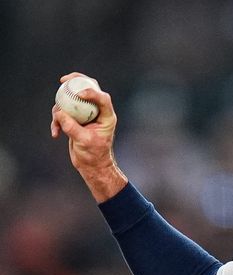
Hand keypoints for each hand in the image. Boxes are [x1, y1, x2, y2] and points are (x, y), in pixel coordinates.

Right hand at [51, 72, 127, 201]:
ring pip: (72, 102)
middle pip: (89, 89)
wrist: (91, 166)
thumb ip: (72, 126)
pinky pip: (63, 113)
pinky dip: (57, 122)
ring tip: (57, 126)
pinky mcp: (76, 120)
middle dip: (76, 81)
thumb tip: (59, 112)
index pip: (103, 98)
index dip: (91, 92)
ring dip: (60, 110)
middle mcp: (97, 113)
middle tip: (63, 80)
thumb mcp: (83, 141)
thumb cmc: (93, 156)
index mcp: (107, 117)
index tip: (77, 94)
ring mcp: (86, 115)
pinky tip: (55, 134)